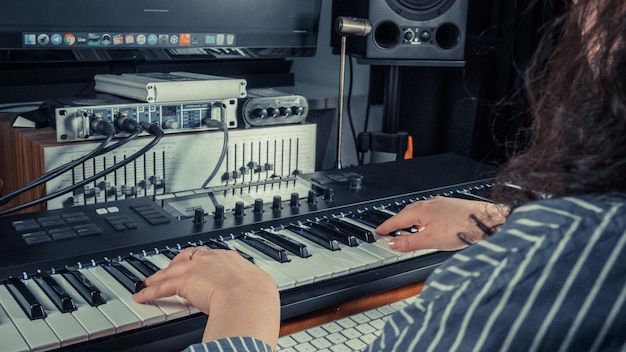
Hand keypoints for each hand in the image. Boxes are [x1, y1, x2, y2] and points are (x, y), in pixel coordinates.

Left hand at [133, 247, 279, 347]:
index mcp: (230, 258)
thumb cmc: (258, 295)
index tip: (198, 264)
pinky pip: (162, 287)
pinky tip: (142, 296)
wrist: (249, 297)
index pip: (210, 255)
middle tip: (170, 269)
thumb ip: (253, 290)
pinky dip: (150, 292)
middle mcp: (211, 258)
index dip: (201, 261)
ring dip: (158, 277)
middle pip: (187, 257)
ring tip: (149, 282)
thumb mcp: (258, 287)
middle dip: (177, 263)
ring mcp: (196, 268)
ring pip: (171, 270)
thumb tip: (259, 300)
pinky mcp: (183, 281)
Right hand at [376, 196, 506, 251]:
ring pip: (419, 213)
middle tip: (389, 233)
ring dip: (410, 222)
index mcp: (420, 210)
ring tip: (408, 233)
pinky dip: (423, 221)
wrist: (486, 220)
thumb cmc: (462, 227)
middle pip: (406, 214)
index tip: (378, 232)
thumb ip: (410, 242)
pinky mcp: (450, 208)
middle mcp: (429, 204)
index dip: (386, 227)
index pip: (396, 219)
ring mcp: (440, 205)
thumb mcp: (431, 241)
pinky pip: (429, 213)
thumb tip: (393, 243)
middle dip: (397, 223)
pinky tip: (429, 228)